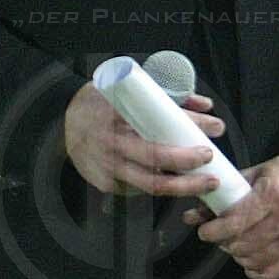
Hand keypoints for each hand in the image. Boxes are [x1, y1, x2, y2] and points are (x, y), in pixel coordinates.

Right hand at [61, 82, 226, 197]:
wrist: (62, 122)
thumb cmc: (102, 102)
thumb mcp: (129, 90)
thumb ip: (167, 96)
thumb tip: (205, 105)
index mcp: (117, 114)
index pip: (158, 123)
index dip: (189, 126)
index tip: (215, 127)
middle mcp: (111, 143)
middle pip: (155, 158)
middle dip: (189, 161)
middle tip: (212, 159)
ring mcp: (107, 166)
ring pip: (149, 183)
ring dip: (182, 187)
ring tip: (205, 183)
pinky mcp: (106, 183)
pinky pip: (138, 188)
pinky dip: (160, 186)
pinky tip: (179, 185)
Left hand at [185, 142, 278, 278]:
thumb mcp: (257, 173)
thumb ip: (226, 194)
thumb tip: (192, 215)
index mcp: (274, 193)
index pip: (236, 222)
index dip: (214, 230)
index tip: (204, 231)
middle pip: (243, 243)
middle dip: (224, 242)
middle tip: (220, 236)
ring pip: (254, 260)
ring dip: (238, 255)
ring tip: (236, 244)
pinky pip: (272, 272)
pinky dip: (255, 270)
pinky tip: (251, 259)